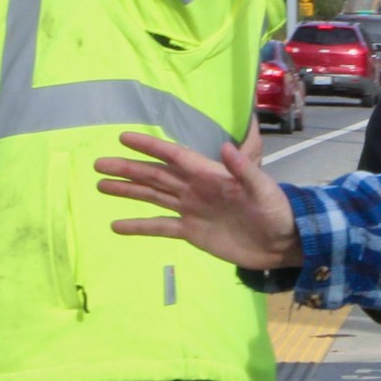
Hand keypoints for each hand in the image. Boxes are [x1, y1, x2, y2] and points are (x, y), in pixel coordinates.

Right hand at [97, 130, 303, 270]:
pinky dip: (138, 226)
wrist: (281, 242)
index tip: (124, 137)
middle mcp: (194, 189)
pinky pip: (160, 227)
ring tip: (100, 186)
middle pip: (154, 176)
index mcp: (208, 174)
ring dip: (127, 192)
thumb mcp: (263, 188)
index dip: (149, 146)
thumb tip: (224, 146)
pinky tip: (117, 226)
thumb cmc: (275, 209)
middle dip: (127, 169)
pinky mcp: (192, 232)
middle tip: (98, 164)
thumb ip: (244, 168)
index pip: (172, 156)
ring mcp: (191, 210)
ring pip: (152, 197)